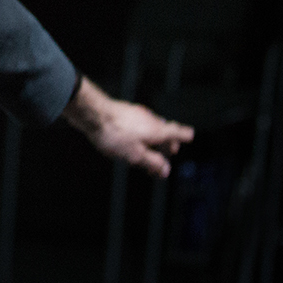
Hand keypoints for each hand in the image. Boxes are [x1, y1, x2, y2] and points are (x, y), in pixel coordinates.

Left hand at [63, 77, 193, 177]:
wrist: (92, 112)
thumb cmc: (115, 134)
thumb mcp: (135, 155)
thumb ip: (152, 162)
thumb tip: (166, 170)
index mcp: (157, 129)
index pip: (176, 131)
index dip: (184, 135)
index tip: (190, 135)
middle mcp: (149, 119)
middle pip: (164, 130)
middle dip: (167, 142)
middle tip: (169, 152)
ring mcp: (136, 114)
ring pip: (150, 127)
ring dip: (153, 139)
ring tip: (150, 150)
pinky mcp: (123, 112)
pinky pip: (138, 124)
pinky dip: (141, 134)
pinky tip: (131, 140)